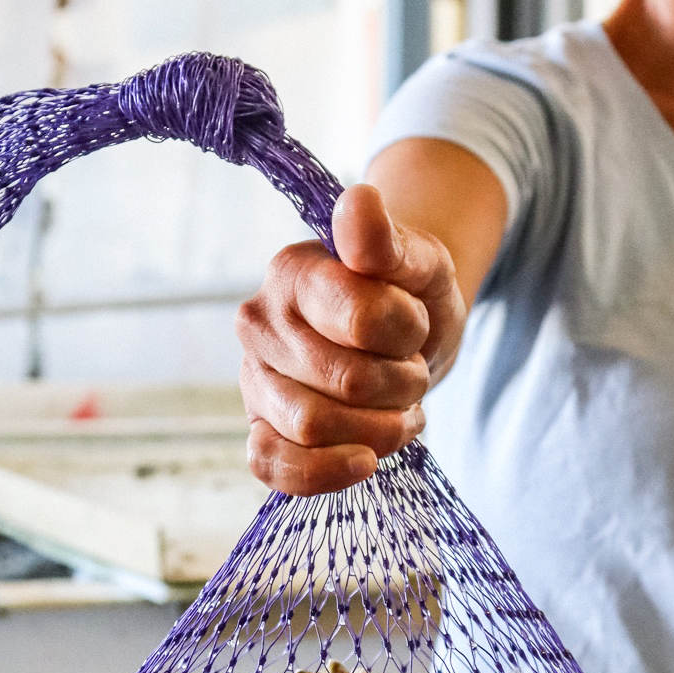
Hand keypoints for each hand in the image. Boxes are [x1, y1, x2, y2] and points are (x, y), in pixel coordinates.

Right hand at [236, 183, 466, 494]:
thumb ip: (388, 239)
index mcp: (293, 272)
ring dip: (380, 429)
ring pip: (315, 429)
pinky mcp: (261, 428)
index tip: (415, 322)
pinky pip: (272, 467)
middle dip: (402, 385)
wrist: (401, 336)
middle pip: (346, 383)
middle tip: (411, 370)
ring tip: (395, 407)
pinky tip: (364, 461)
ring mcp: (255, 380)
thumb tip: (360, 199)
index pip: (360, 318)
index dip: (407, 333)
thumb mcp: (418, 260)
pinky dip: (323, 473)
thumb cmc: (408, 294)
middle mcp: (260, 324)